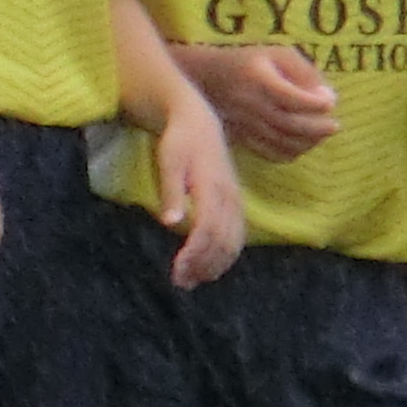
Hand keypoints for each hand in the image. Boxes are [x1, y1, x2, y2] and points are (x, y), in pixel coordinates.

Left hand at [147, 91, 245, 289]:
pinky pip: (238, 235)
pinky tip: (211, 266)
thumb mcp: (169, 162)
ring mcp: (235, 200)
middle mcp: (229, 196)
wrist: (200, 123)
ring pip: (234, 241)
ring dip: (216, 264)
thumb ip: (171, 192)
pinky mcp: (236, 202)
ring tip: (193, 281)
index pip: (207, 230)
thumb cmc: (179, 142)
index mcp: (212, 187)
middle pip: (222, 241)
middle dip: (203, 265)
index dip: (194, 255)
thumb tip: (170, 223)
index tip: (178, 273)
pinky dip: (227, 254)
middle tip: (181, 283)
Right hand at [175, 38, 337, 162]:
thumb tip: (327, 97)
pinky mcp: (243, 137)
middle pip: (287, 123)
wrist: (209, 77)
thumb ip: (305, 72)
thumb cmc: (252, 61)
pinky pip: (270, 153)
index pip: (289, 96)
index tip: (330, 104)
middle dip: (316, 128)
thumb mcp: (279, 54)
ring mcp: (244, 123)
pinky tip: (302, 144)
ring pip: (281, 142)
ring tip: (320, 135)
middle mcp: (249, 103)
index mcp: (258, 78)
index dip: (313, 103)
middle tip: (334, 126)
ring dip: (307, 142)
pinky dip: (291, 153)